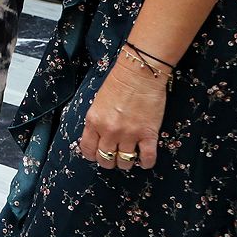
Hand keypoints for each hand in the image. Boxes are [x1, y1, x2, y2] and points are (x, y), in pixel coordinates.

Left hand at [78, 55, 166, 171]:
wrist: (139, 74)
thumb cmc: (118, 83)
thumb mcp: (97, 103)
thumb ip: (96, 121)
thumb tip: (97, 137)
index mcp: (93, 121)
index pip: (88, 149)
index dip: (92, 156)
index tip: (96, 156)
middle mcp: (109, 131)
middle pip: (105, 158)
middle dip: (108, 162)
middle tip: (113, 159)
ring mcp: (129, 134)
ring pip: (125, 161)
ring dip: (126, 163)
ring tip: (129, 158)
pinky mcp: (148, 134)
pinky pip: (147, 158)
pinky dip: (146, 162)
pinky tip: (145, 160)